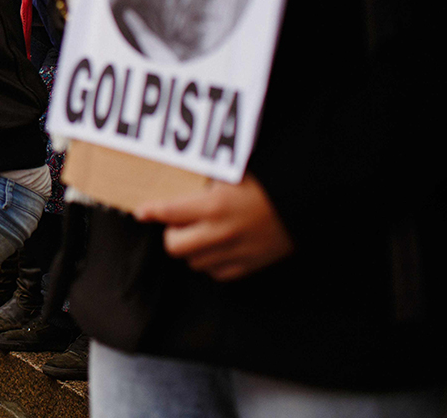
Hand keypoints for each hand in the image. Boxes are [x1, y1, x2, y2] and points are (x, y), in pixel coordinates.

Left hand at [134, 175, 294, 281]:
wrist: (305, 204)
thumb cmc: (268, 184)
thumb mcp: (233, 174)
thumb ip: (205, 182)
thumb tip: (183, 182)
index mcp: (214, 206)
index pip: (169, 213)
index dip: (150, 212)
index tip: (141, 212)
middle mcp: (220, 233)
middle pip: (174, 246)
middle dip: (171, 234)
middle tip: (178, 223)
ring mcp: (234, 252)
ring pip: (193, 262)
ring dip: (191, 248)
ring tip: (201, 233)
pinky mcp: (248, 266)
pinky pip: (216, 273)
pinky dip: (211, 262)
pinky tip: (218, 247)